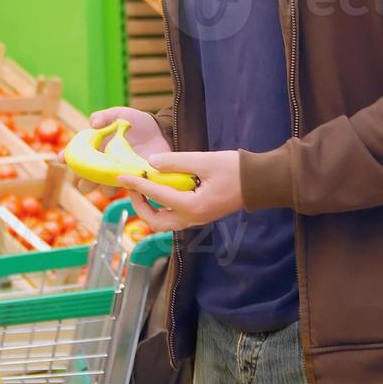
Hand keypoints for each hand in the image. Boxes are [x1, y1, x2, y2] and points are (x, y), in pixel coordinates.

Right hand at [57, 107, 170, 198]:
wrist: (161, 132)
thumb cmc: (136, 123)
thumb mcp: (120, 114)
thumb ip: (105, 116)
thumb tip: (93, 124)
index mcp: (95, 150)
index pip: (76, 157)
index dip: (67, 159)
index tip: (62, 159)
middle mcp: (104, 166)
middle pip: (86, 182)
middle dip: (85, 183)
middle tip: (89, 179)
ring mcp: (119, 176)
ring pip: (106, 191)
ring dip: (106, 188)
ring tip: (115, 180)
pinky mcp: (135, 182)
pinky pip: (127, 191)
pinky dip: (127, 188)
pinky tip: (133, 181)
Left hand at [118, 150, 243, 231]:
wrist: (261, 182)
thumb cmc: (236, 170)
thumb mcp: (204, 160)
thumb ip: (176, 162)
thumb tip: (151, 162)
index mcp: (192, 206)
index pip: (156, 195)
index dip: (136, 184)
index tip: (121, 176)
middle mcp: (193, 219)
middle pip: (155, 221)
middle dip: (139, 204)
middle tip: (131, 185)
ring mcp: (198, 220)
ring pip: (164, 223)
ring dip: (149, 208)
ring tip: (143, 187)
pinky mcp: (201, 215)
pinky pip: (174, 218)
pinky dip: (161, 207)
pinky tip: (160, 190)